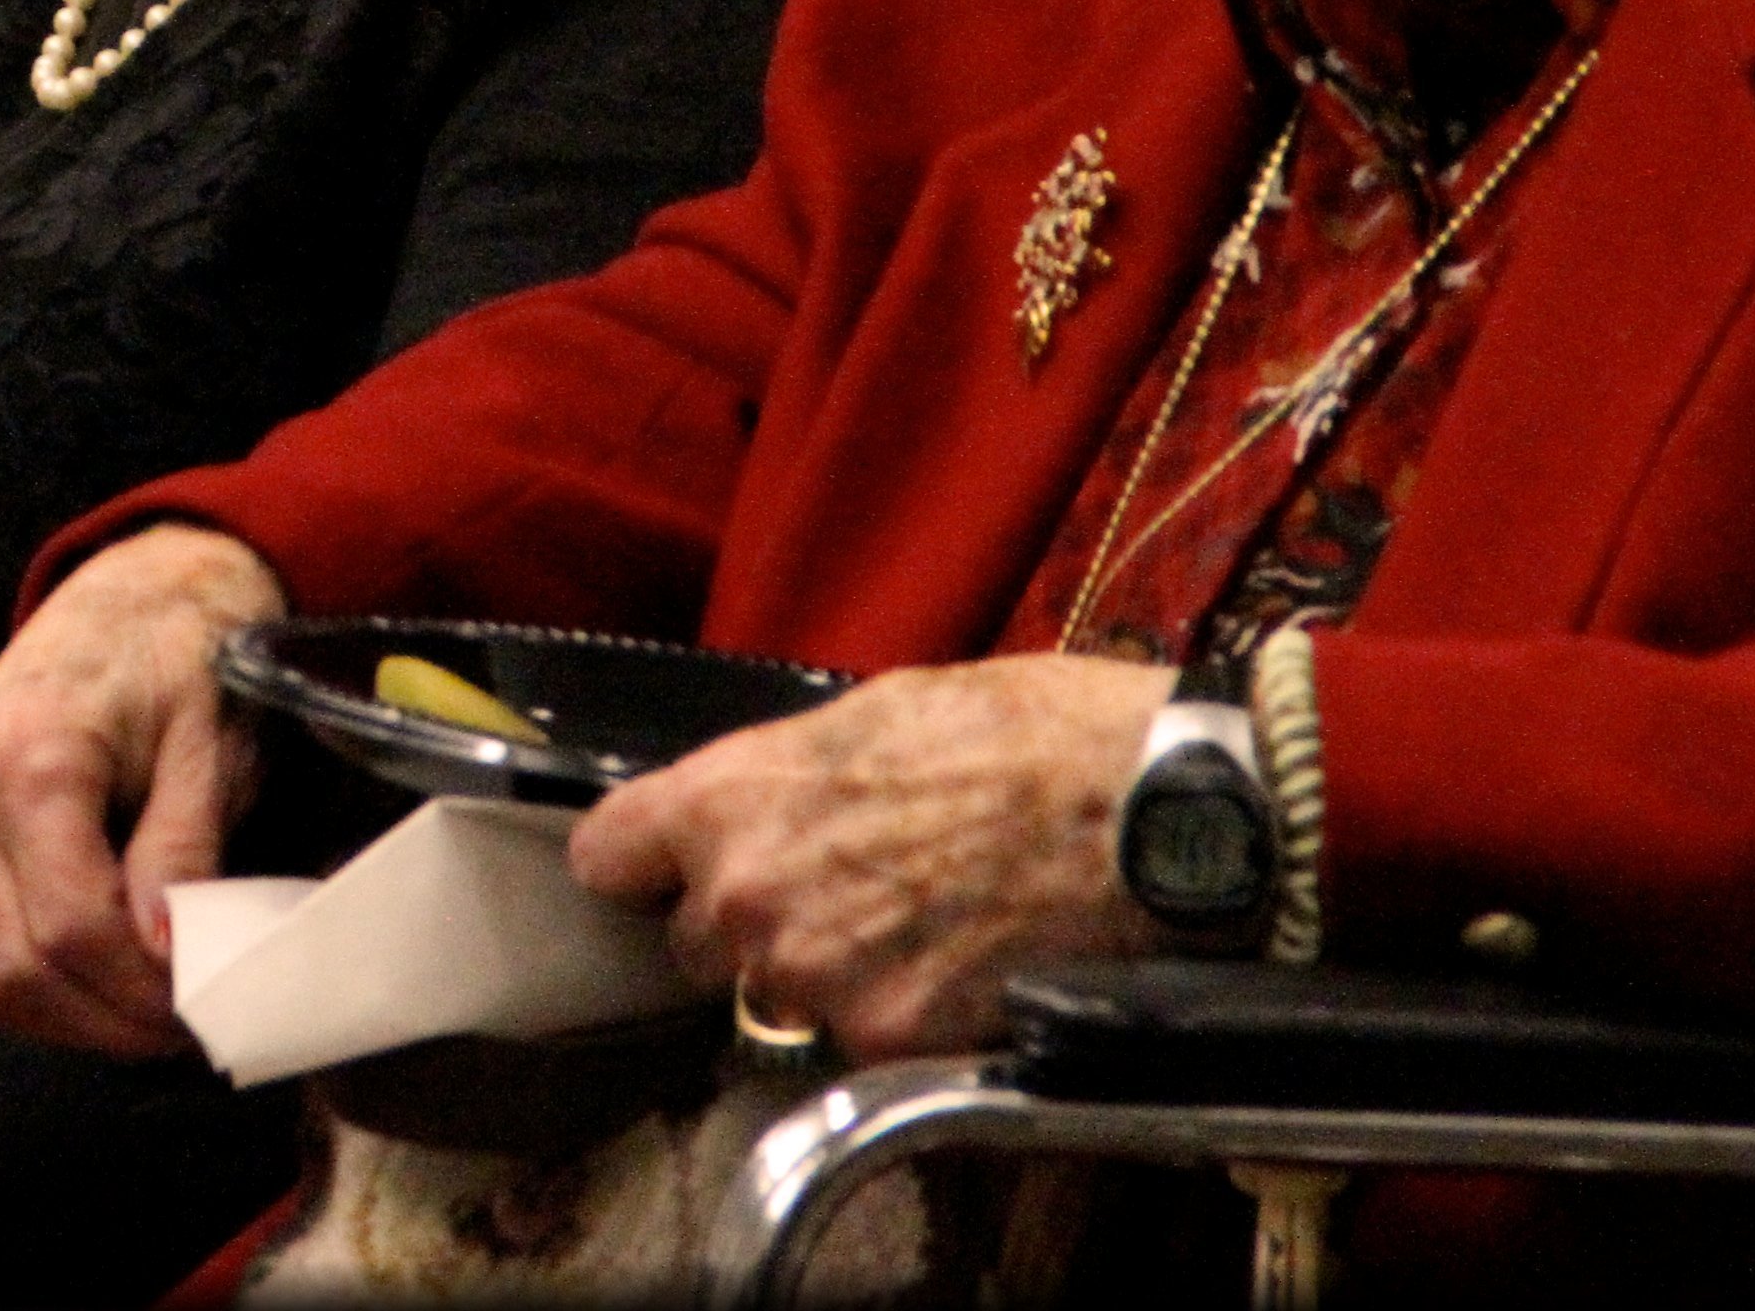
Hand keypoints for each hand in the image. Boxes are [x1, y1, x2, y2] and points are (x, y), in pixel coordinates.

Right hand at [0, 521, 280, 1056]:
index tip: (203, 1008)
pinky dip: (21, 993)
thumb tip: (169, 956)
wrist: (131, 590)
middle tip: (181, 1027)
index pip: (69, 926)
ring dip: (62, 1022)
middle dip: (106, 1020)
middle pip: (16, 968)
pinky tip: (86, 987)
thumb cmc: (183, 656)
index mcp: (31, 754)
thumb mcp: (210, 742)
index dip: (139, 991)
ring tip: (138, 1016)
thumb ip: (183, 847)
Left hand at [566, 656, 1172, 1059]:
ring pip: (776, 997)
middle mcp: (748, 899)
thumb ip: (785, 779)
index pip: (607, 858)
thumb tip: (757, 806)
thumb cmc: (1024, 735)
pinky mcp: (888, 1041)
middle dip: (749, 922)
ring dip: (823, 974)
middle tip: (839, 888)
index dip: (642, 862)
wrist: (1147, 813)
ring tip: (913, 924)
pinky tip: (956, 963)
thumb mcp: (873, 713)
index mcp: (729, 800)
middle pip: (695, 942)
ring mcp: (816, 981)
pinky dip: (897, 1014)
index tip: (664, 867)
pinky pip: (858, 1040)